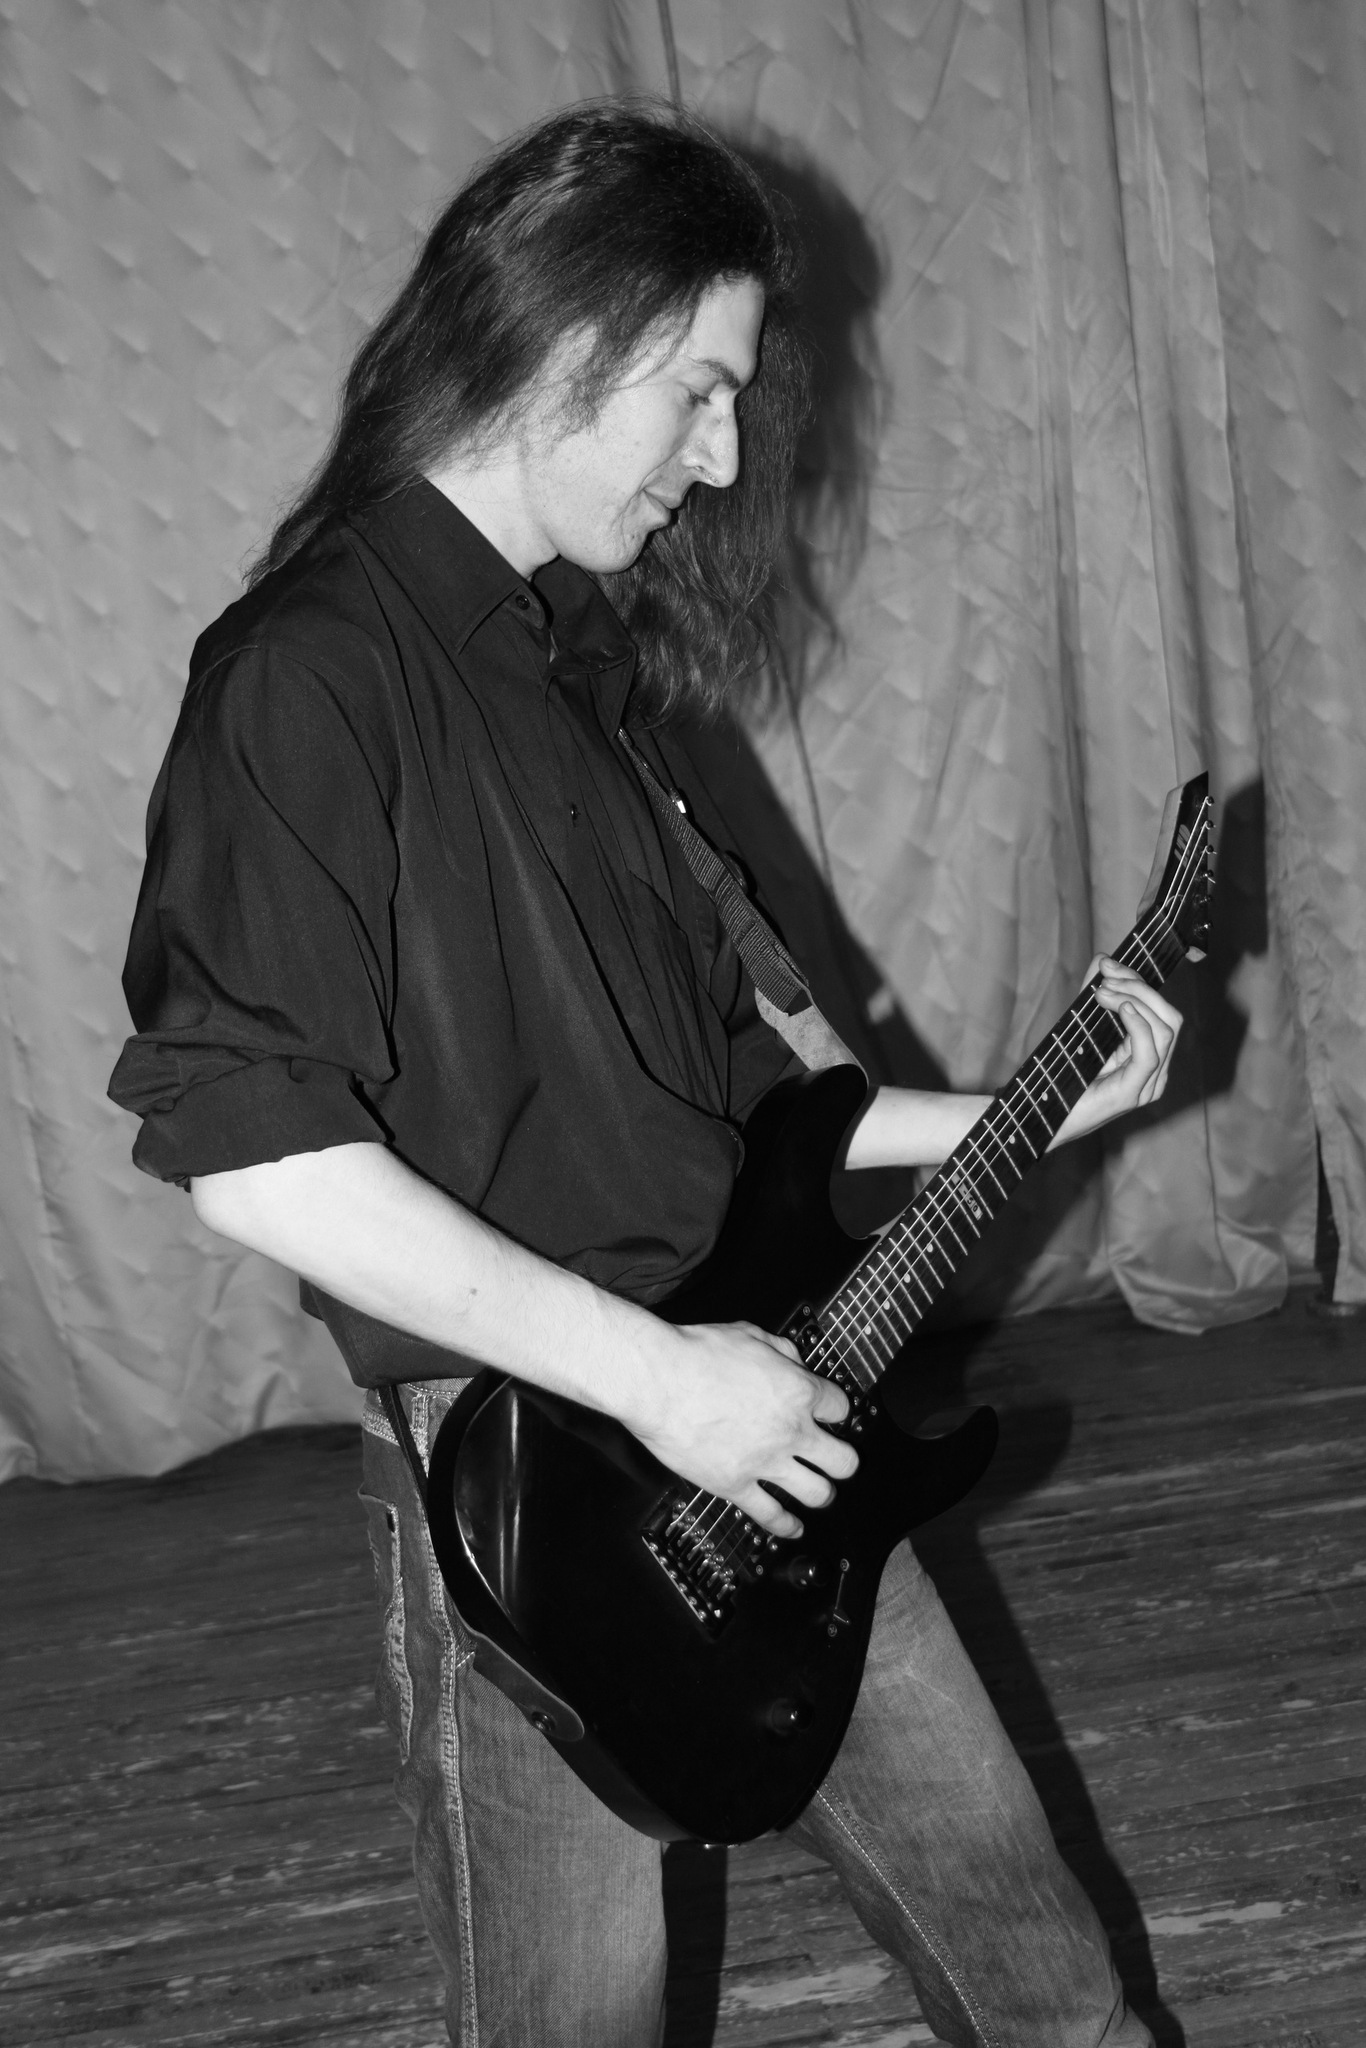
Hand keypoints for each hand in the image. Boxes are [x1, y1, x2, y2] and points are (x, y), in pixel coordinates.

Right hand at [629, 1321, 856, 1538]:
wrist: (659, 1381)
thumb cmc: (697, 1355)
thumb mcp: (749, 1334)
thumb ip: (780, 1350)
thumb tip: (792, 1360)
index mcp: (798, 1391)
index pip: (841, 1408)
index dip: (837, 1411)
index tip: (831, 1414)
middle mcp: (791, 1431)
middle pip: (843, 1460)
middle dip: (843, 1461)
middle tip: (837, 1460)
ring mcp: (767, 1462)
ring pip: (818, 1493)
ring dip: (822, 1493)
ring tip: (819, 1492)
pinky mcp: (737, 1485)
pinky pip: (771, 1515)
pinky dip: (786, 1525)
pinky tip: (792, 1528)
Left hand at [1053, 956, 1181, 1144]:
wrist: (1041, 1118)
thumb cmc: (1061, 1078)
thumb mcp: (1083, 1029)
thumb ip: (1096, 997)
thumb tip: (1103, 959)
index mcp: (1148, 1058)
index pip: (1162, 1012)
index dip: (1139, 982)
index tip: (1108, 964)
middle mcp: (1155, 1073)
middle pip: (1170, 1017)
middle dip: (1139, 987)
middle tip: (1105, 975)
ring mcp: (1148, 1085)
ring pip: (1165, 1029)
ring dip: (1134, 1000)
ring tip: (1102, 993)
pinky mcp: (1134, 1093)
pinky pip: (1151, 1052)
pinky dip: (1139, 1024)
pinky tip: (1121, 1008)